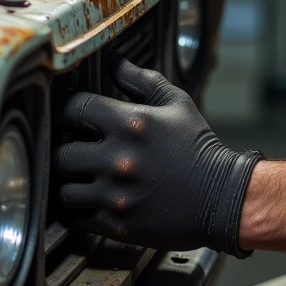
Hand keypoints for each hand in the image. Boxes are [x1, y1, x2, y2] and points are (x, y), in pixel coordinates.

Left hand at [55, 59, 261, 255]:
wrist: (223, 196)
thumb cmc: (198, 148)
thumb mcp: (177, 104)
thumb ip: (141, 80)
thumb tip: (114, 61)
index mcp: (132, 124)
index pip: (75, 109)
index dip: (70, 111)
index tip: (74, 118)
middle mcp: (120, 159)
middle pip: (62, 153)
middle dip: (67, 150)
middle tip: (76, 151)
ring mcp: (117, 195)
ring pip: (65, 190)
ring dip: (70, 184)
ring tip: (82, 179)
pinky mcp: (119, 224)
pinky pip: (79, 218)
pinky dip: (81, 211)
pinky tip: (92, 201)